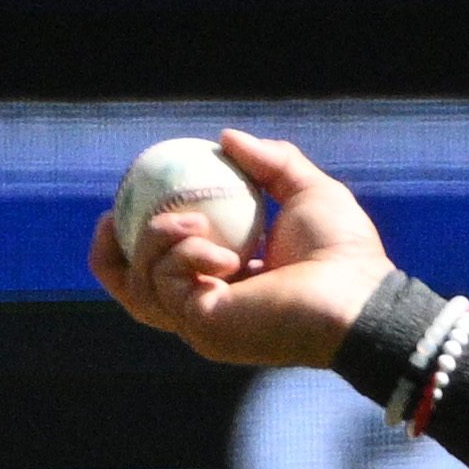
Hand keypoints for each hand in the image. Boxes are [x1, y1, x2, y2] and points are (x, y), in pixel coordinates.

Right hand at [87, 129, 397, 368]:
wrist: (359, 295)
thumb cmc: (343, 251)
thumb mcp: (306, 191)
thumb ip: (270, 163)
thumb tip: (226, 138)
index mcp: (228, 284)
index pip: (169, 268)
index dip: (140, 237)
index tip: (130, 199)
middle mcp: (209, 310)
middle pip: (134, 289)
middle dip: (110, 254)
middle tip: (109, 217)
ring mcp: (202, 325)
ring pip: (140, 285)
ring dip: (152, 241)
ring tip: (191, 221)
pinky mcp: (203, 330)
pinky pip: (164, 286)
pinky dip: (182, 257)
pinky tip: (218, 251)